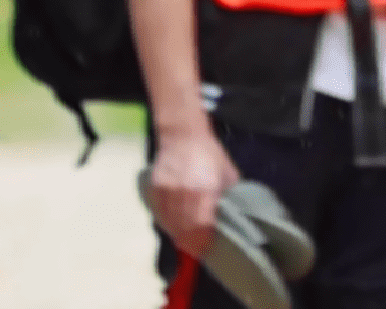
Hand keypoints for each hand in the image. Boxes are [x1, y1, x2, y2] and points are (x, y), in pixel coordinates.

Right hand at [144, 130, 240, 258]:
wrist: (183, 136)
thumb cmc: (210, 156)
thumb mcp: (228, 176)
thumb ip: (229, 198)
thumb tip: (231, 221)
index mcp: (205, 190)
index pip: (202, 226)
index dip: (204, 242)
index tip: (208, 248)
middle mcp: (184, 193)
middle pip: (185, 230)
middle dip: (192, 244)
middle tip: (198, 249)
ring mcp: (167, 192)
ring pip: (170, 225)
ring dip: (179, 236)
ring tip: (187, 240)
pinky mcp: (154, 190)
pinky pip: (160, 215)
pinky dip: (168, 224)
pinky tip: (175, 226)